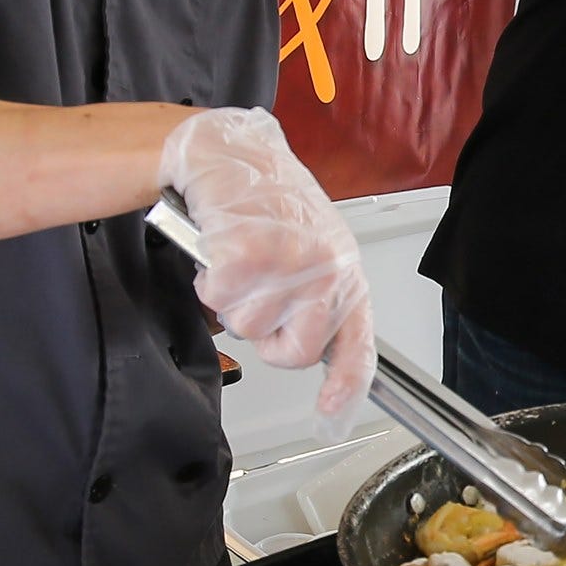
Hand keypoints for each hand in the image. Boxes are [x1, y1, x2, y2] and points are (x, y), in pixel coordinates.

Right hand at [158, 108, 372, 419]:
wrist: (234, 151)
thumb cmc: (269, 201)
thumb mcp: (311, 247)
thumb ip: (316, 297)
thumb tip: (312, 348)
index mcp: (347, 272)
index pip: (357, 343)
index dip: (346, 385)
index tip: (330, 413)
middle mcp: (328, 270)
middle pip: (294, 353)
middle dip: (265, 334)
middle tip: (256, 295)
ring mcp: (291, 264)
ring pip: (247, 328)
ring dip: (231, 299)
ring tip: (238, 256)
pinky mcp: (250, 255)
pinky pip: (218, 299)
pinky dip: (208, 278)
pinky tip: (220, 246)